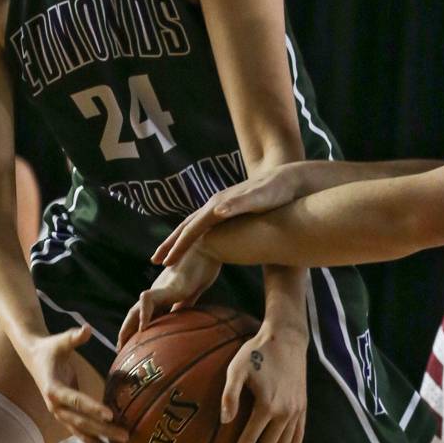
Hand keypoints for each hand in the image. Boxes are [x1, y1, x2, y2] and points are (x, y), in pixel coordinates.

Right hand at [22, 326, 127, 442]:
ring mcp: (62, 416)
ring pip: (84, 436)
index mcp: (53, 390)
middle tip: (127, 437)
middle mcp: (57, 408)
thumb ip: (73, 337)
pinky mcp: (69, 419)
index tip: (110, 414)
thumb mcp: (60, 340)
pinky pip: (86, 435)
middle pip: (82, 423)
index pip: (75, 400)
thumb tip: (85, 330)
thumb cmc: (51, 347)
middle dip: (104, 432)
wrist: (34, 358)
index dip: (92, 407)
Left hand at [116, 245, 221, 349]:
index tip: (131, 345)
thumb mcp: (194, 290)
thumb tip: (179, 319)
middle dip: (126, 332)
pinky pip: (151, 300)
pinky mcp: (170, 286)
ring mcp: (162, 289)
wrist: (209, 246)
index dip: (136, 328)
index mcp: (164, 294)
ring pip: (137, 309)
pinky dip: (144, 313)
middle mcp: (158, 291)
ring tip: (122, 344)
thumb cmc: (204, 265)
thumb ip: (185, 304)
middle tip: (120, 351)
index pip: (145, 313)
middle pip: (135, 313)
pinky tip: (143, 328)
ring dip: (127, 327)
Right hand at [151, 163, 303, 266]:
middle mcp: (216, 204)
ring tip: (169, 254)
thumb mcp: (260, 198)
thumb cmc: (276, 191)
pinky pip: (205, 225)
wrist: (288, 178)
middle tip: (155, 261)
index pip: (193, 229)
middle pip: (187, 225)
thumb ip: (238, 204)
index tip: (165, 264)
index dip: (178, 247)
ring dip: (180, 239)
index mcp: (219, 205)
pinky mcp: (229, 209)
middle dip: (170, 243)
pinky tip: (197, 244)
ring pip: (194, 224)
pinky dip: (195, 235)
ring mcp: (222, 206)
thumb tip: (216, 211)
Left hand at [223, 322, 307, 442]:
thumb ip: (230, 395)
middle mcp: (285, 412)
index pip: (250, 439)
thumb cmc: (257, 351)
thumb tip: (224, 421)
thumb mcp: (237, 368)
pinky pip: (299, 434)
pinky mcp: (303, 405)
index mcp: (267, 405)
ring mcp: (297, 410)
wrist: (287, 337)